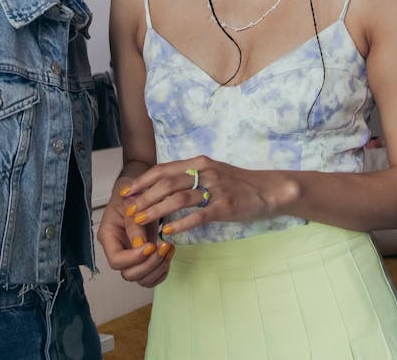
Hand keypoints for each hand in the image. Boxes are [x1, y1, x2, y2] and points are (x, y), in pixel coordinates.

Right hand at [97, 178, 172, 287]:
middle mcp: (118, 250)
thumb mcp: (130, 202)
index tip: (151, 245)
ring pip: (142, 279)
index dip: (134, 258)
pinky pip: (152, 277)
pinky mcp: (144, 259)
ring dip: (159, 267)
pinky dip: (163, 270)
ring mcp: (131, 257)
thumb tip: (139, 245)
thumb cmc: (131, 195)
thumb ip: (134, 223)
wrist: (139, 193)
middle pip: (129, 274)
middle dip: (149, 264)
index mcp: (109, 237)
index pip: (116, 260)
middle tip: (163, 246)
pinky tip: (169, 253)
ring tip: (169, 248)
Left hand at [121, 156, 286, 236]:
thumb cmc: (239, 183)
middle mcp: (205, 172)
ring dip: (157, 210)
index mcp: (200, 162)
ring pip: (178, 198)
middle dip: (145, 197)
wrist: (268, 190)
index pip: (164, 169)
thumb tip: (164, 186)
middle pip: (167, 183)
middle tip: (129, 210)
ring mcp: (215, 189)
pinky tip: (168, 233)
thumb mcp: (213, 173)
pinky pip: (198, 215)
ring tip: (141, 221)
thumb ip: (191, 176)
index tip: (128, 191)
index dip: (143, 180)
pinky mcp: (224, 206)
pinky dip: (181, 224)